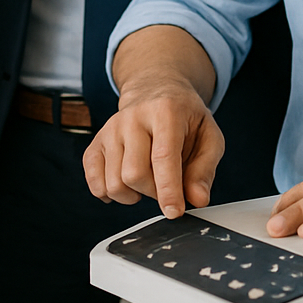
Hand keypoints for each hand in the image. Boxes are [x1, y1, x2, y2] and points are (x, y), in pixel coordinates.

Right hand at [84, 75, 224, 218]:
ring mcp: (110, 129)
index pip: (163, 156)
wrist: (155, 90)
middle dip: (153, 192)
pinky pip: (94, 182)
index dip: (168, 189)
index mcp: (166, 111)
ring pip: (113, 183)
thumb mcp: (208, 136)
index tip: (174, 212)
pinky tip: (126, 184)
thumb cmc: (184, 117)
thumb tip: (197, 199)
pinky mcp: (96, 142)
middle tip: (166, 184)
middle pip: (134, 174)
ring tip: (148, 180)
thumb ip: (205, 169)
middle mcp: (133, 117)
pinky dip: (109, 193)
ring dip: (133, 195)